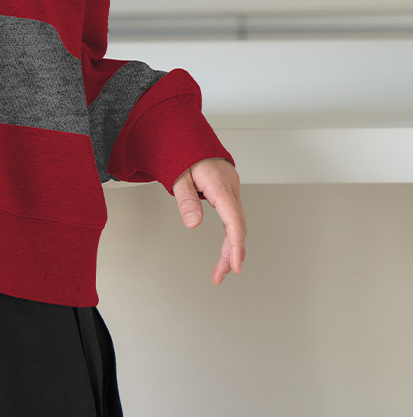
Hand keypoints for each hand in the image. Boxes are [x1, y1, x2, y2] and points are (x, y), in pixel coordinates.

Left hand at [172, 157, 246, 285]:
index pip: (233, 219)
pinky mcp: (230, 195)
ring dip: (231, 249)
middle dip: (231, 254)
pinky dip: (231, 237)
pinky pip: (234, 219)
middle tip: (220, 276)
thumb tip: (193, 224)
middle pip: (237, 227)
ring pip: (237, 225)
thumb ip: (186, 200)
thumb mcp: (179, 176)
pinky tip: (225, 252)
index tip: (235, 265)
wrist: (191, 140)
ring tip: (220, 271)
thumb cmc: (185, 155)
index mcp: (220, 185)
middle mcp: (231, 189)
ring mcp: (232, 192)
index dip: (236, 245)